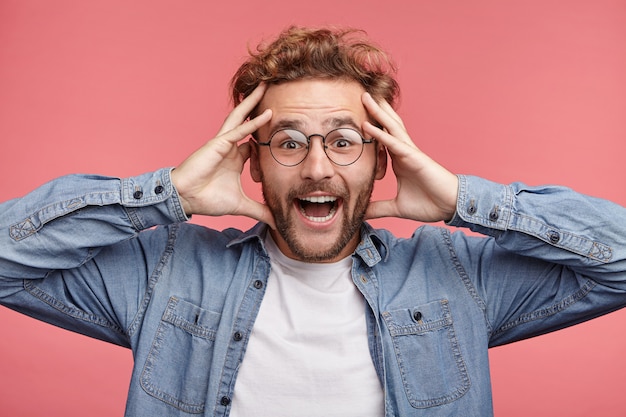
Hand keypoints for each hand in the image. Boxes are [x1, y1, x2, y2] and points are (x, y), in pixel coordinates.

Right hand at [171, 84, 275, 228]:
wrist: (186, 199)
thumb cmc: (208, 199)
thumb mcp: (241, 205)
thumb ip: (260, 211)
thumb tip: (277, 222)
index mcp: (236, 158)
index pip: (256, 146)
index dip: (268, 150)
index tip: (280, 155)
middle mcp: (231, 146)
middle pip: (249, 122)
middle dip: (261, 108)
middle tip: (276, 93)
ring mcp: (224, 143)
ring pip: (242, 118)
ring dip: (254, 103)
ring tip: (266, 86)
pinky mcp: (218, 144)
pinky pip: (238, 131)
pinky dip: (252, 123)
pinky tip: (267, 115)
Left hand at [361, 93, 458, 222]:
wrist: (450, 207)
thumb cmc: (429, 203)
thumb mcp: (396, 207)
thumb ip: (379, 207)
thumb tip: (362, 212)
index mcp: (399, 159)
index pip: (381, 139)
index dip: (370, 126)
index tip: (355, 116)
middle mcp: (403, 151)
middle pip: (386, 125)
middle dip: (375, 110)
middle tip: (361, 94)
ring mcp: (409, 152)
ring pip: (391, 127)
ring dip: (377, 112)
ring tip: (365, 97)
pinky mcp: (414, 158)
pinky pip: (394, 143)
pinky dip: (380, 134)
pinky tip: (367, 125)